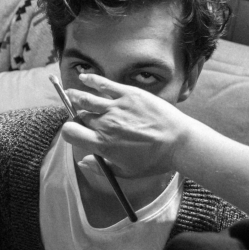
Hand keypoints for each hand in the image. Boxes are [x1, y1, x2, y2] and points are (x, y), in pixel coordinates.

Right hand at [61, 73, 193, 178]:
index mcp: (102, 144)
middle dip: (77, 116)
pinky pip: (104, 84)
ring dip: (75, 96)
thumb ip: (101, 168)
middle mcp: (105, 124)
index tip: (75, 132)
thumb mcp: (126, 172)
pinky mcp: (128, 94)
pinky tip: (84, 77)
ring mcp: (116, 107)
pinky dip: (91, 80)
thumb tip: (83, 162)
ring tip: (70, 94)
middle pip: (79, 115)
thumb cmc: (155, 160)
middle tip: (80, 115)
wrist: (179, 143)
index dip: (69, 132)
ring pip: (86, 98)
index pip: (70, 132)